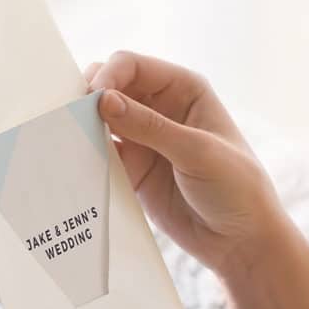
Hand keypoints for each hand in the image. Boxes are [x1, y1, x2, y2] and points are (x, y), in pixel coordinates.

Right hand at [88, 51, 290, 278]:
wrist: (241, 241)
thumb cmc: (237, 188)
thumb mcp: (197, 152)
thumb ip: (149, 126)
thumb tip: (102, 101)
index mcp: (184, 90)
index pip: (132, 66)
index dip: (107, 76)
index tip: (92, 101)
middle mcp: (161, 109)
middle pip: (111, 88)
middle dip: (90, 98)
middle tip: (74, 120)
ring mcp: (144, 140)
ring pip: (101, 120)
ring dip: (84, 127)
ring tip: (68, 140)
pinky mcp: (133, 170)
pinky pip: (101, 154)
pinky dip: (87, 156)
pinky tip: (77, 163)